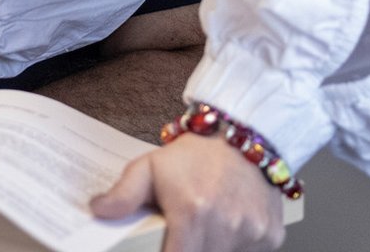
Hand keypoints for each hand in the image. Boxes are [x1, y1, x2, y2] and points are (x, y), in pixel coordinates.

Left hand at [91, 132, 284, 251]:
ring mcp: (252, 233)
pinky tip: (229, 223)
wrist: (246, 130)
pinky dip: (236, 245)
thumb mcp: (152, 166)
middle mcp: (226, 226)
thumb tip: (98, 210)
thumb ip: (123, 193)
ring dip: (212, 247)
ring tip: (207, 223)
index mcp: (193, 213)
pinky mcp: (271, 236)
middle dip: (189, 249)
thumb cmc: (198, 152)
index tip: (168, 247)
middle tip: (186, 231)